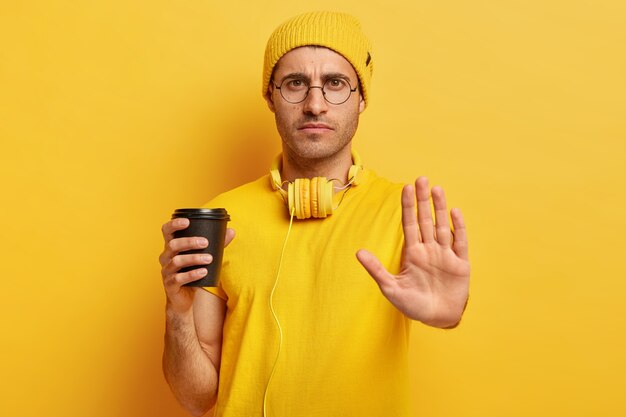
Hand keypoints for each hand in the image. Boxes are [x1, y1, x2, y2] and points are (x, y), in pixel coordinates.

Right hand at [159, 218, 234, 313]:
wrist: (185, 298)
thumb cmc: (192, 272)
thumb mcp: (203, 257)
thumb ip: (216, 244)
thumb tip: (231, 231)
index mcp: (172, 247)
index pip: (167, 231)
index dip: (174, 224)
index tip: (187, 221)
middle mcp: (166, 257)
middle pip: (172, 245)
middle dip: (189, 242)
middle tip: (206, 242)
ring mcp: (166, 271)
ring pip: (176, 261)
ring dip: (194, 258)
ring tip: (209, 258)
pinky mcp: (170, 285)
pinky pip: (179, 278)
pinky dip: (192, 274)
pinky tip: (203, 272)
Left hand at [356, 177, 469, 327]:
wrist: (437, 319)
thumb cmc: (413, 304)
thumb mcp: (391, 288)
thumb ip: (376, 269)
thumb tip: (358, 252)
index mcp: (413, 253)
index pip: (409, 224)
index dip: (408, 206)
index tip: (405, 188)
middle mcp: (429, 249)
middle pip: (426, 220)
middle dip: (423, 200)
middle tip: (421, 179)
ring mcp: (445, 255)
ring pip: (442, 226)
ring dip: (440, 208)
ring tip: (437, 189)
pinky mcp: (460, 264)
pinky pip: (460, 242)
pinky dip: (458, 227)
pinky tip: (455, 212)